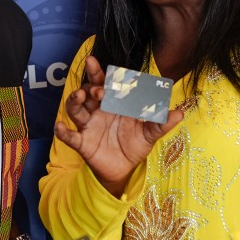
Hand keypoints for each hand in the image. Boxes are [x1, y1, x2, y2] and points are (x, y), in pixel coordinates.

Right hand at [53, 56, 182, 194]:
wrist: (124, 170)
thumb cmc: (134, 145)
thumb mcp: (150, 135)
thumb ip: (161, 123)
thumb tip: (179, 113)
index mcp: (114, 104)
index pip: (109, 84)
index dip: (108, 75)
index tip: (113, 70)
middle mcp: (98, 110)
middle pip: (89, 91)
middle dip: (91, 83)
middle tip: (99, 87)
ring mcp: (88, 125)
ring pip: (76, 109)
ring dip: (75, 100)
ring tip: (79, 96)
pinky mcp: (82, 143)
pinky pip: (70, 136)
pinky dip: (63, 131)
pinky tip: (60, 126)